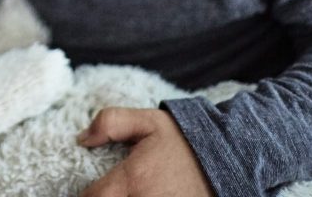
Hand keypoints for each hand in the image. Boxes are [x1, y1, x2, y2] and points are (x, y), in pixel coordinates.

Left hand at [78, 107, 212, 196]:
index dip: (84, 195)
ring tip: (122, 193)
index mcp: (133, 180)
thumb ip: (110, 122)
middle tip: (106, 191)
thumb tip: (82, 138)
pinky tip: (140, 196)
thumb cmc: (186, 143)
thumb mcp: (148, 122)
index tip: (89, 189)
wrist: (228, 162)